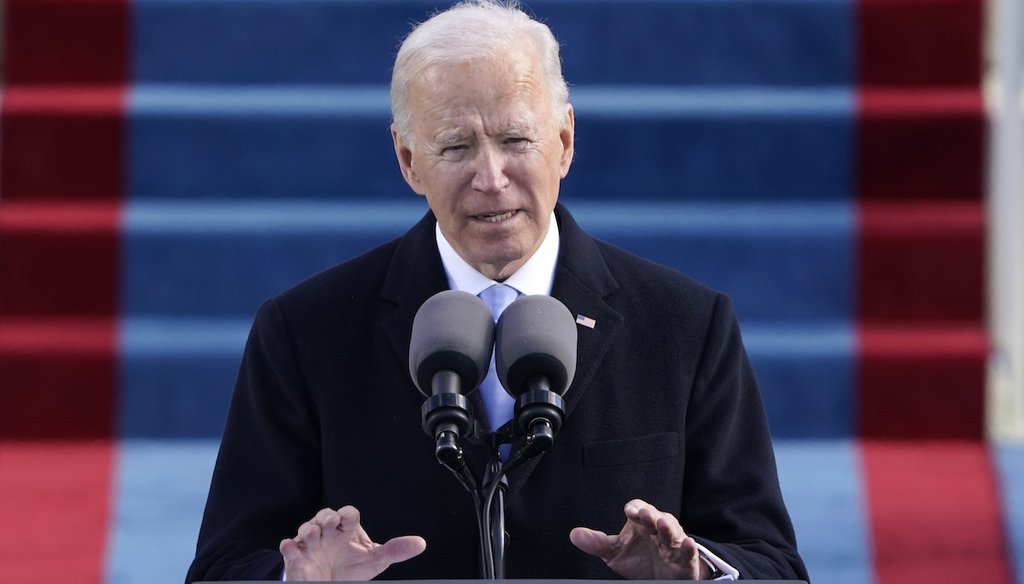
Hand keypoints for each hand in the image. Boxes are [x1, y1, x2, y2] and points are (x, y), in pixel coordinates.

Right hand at [279, 506, 426, 580]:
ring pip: (307, 529)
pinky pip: (290, 548)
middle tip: (330, 524)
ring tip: (313, 536)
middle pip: (325, 515)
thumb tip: (421, 543)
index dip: (347, 515)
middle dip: (326, 517)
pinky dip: (289, 546)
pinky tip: (290, 546)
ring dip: (309, 530)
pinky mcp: (297, 557)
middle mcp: (328, 532)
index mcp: (347, 529)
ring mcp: (311, 544)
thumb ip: (395, 551)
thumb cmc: (351, 566)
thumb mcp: (374, 560)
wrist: (329, 582)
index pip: (348, 514)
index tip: (348, 521)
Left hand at [569, 499, 710, 579]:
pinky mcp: (685, 558)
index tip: (630, 512)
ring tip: (662, 524)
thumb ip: (597, 543)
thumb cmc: (639, 558)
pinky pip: (688, 551)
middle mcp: (658, 528)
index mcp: (641, 523)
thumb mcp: (615, 552)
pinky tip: (688, 544)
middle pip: (656, 516)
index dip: (635, 508)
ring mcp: (673, 543)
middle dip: (651, 515)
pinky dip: (689, 547)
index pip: (638, 508)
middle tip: (645, 515)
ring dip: (668, 527)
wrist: (663, 578)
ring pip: (673, 531)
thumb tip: (574, 534)